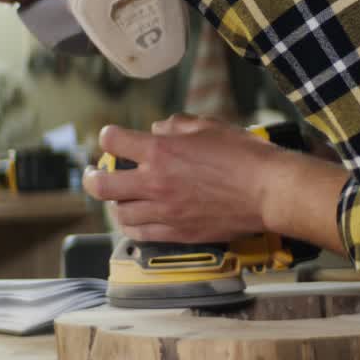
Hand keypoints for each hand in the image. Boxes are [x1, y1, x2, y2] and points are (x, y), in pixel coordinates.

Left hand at [82, 115, 277, 242]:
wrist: (267, 191)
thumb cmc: (243, 156)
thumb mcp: (208, 126)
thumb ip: (176, 126)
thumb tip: (158, 129)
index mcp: (160, 152)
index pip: (113, 141)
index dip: (109, 136)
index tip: (112, 138)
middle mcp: (155, 183)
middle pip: (102, 185)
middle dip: (92, 177)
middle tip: (93, 174)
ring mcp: (164, 211)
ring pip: (119, 213)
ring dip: (114, 203)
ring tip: (118, 198)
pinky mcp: (177, 233)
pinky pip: (140, 233)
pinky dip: (131, 225)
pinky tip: (135, 218)